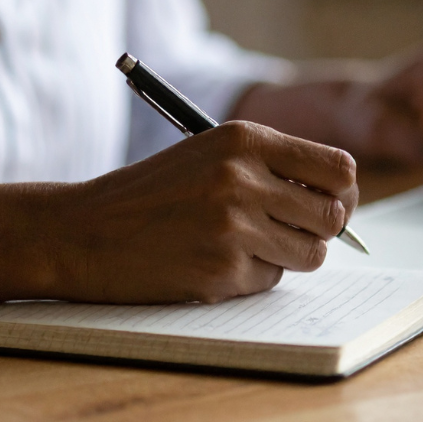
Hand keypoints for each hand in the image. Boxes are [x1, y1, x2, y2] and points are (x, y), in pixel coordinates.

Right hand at [0, 121, 358, 304]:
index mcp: (244, 140)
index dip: (340, 193)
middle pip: (333, 216)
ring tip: (242, 245)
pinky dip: (248, 278)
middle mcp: (243, 178)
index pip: (339, 169)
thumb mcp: (209, 155)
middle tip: (291, 233)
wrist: (81, 230)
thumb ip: (271, 166)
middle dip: (320, 231)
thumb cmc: (150, 193)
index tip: (326, 204)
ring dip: (285, 257)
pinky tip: (209, 262)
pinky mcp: (220, 271)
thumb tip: (340, 199)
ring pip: (309, 254)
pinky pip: (269, 281)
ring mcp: (233, 227)